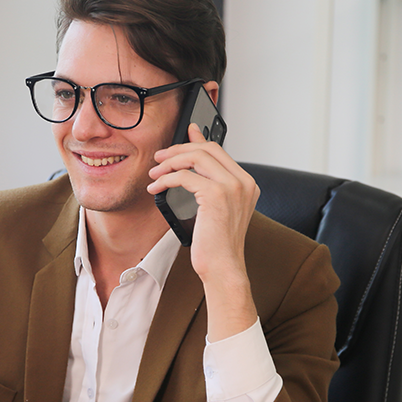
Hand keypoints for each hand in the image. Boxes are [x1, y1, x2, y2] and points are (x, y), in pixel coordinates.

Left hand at [146, 123, 259, 338]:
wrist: (222, 269)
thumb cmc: (216, 244)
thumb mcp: (212, 209)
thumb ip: (206, 184)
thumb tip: (191, 165)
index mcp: (246, 184)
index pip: (219, 151)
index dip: (197, 140)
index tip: (183, 133)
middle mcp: (243, 182)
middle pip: (207, 149)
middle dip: (178, 149)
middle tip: (159, 158)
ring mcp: (232, 187)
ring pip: (195, 158)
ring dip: (169, 163)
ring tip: (154, 174)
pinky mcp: (216, 196)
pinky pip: (185, 177)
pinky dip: (166, 180)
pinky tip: (156, 188)